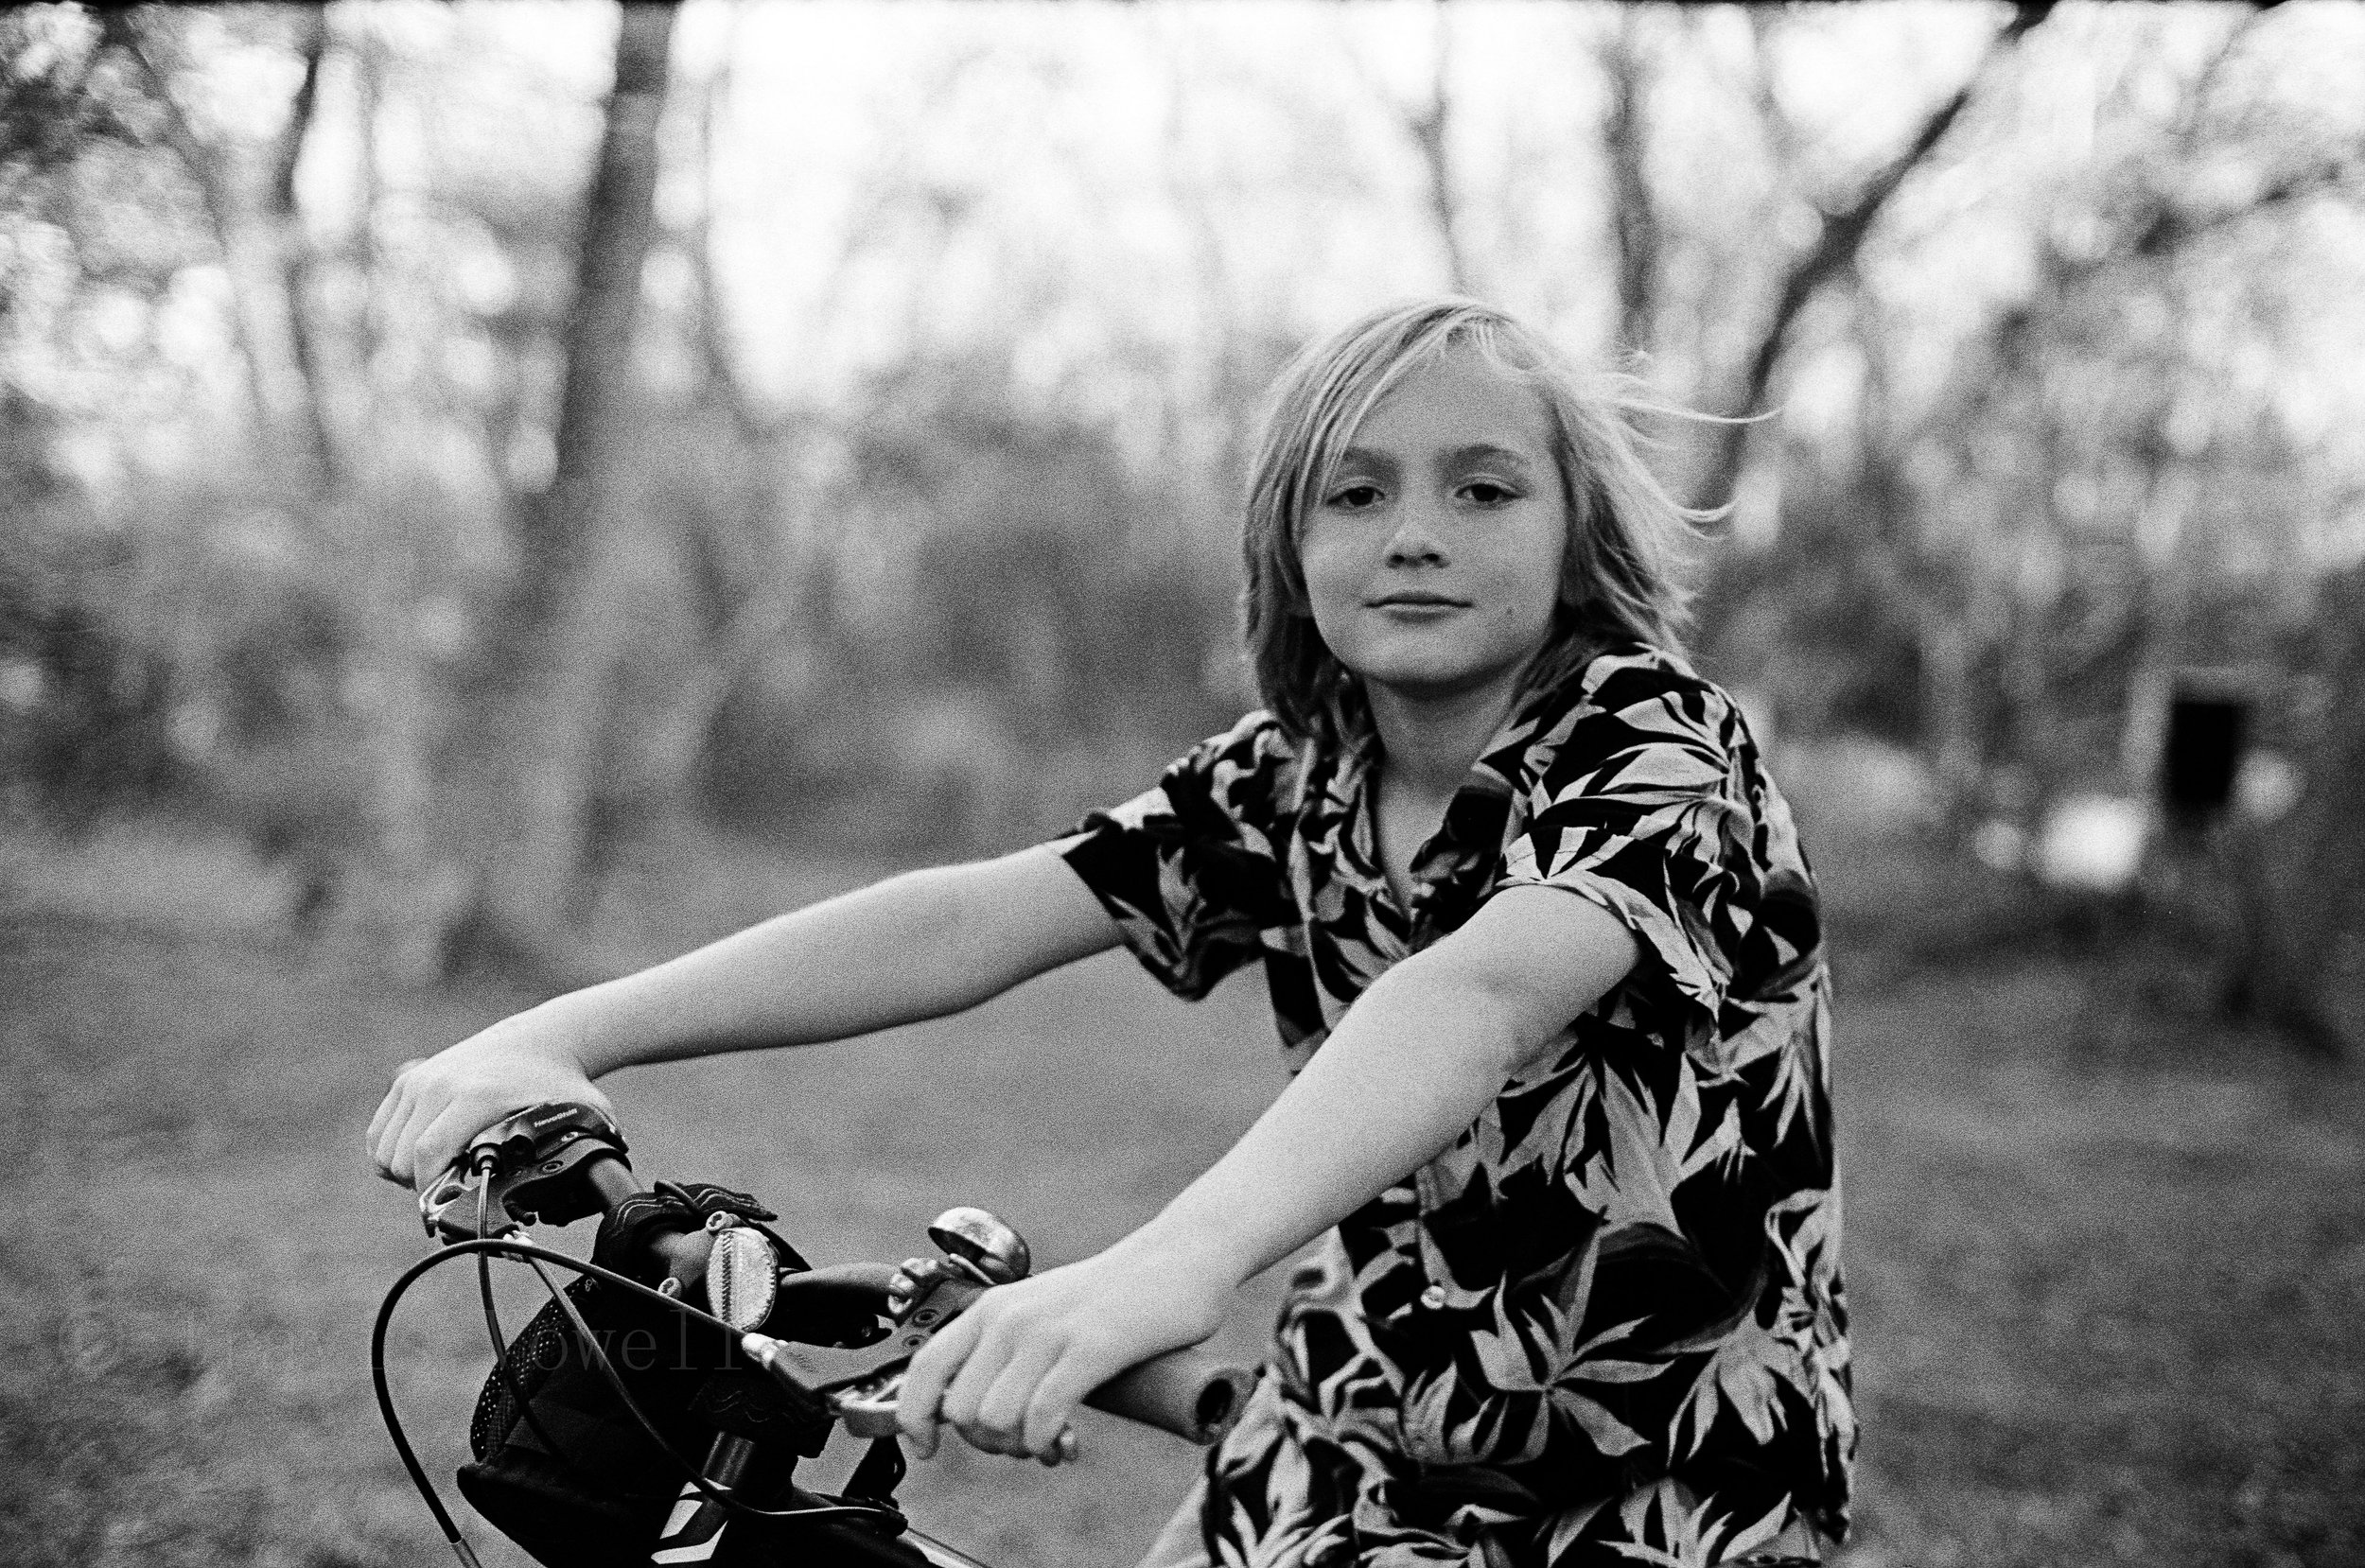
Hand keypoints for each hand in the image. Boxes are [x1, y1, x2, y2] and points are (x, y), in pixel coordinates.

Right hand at [367, 1002, 612, 1189]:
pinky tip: (419, 1156)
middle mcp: (440, 1085)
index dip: (430, 1190)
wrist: (539, 1040)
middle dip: (419, 1185)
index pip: (428, 1154)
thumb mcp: (579, 1117)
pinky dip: (390, 1151)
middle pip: (400, 1157)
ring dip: (402, 1171)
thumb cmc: (559, 1084)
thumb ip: (583, 1153)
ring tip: (438, 1172)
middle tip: (449, 1188)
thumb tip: (591, 1192)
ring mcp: (419, 1079)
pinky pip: (379, 1131)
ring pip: (384, 1148)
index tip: (449, 1204)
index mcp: (476, 1096)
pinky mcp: (407, 1078)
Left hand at [895, 1236, 1229, 1463]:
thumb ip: (1009, 1355)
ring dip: (1020, 1448)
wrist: (1178, 1259)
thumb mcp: (1043, 1314)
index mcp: (993, 1307)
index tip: (930, 1448)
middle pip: (960, 1409)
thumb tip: (980, 1422)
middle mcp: (1011, 1316)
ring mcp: (1049, 1330)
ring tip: (1050, 1442)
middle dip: (987, 1443)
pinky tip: (1064, 1442)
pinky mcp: (1090, 1347)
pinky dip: (1046, 1442)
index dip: (913, 1417)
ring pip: (995, 1419)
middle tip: (1024, 1442)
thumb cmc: (1114, 1298)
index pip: (925, 1367)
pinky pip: (1042, 1415)